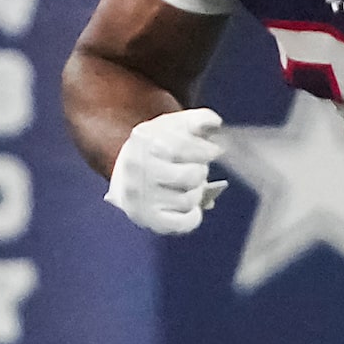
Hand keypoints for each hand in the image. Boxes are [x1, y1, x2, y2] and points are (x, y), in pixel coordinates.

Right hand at [104, 106, 226, 234]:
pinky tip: (189, 207)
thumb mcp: (175, 125)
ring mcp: (140, 196)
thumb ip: (198, 120)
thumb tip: (214, 123)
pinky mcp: (147, 218)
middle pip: (191, 176)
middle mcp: (137, 169)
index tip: (214, 151)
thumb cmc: (160, 147)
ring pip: (189, 199)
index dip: (206, 150)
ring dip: (195, 193)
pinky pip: (183, 223)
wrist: (129, 173)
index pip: (182, 147)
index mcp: (144, 141)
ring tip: (185, 186)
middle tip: (194, 170)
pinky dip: (192, 217)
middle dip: (199, 172)